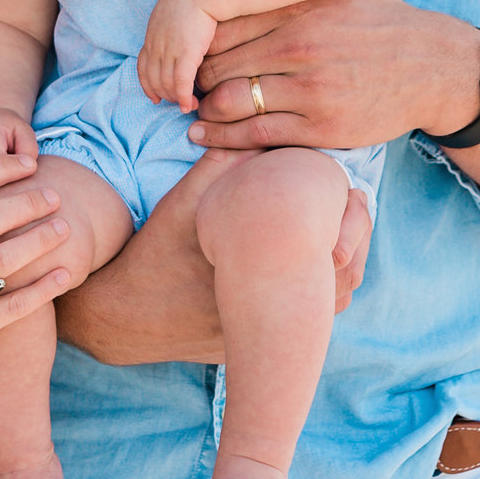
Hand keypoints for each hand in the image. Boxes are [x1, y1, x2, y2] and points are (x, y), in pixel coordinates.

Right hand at [54, 165, 376, 366]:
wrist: (123, 314)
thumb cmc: (156, 251)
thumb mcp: (189, 201)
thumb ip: (226, 164)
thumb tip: (262, 133)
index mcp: (269, 263)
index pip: (342, 241)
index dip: (354, 213)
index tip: (350, 195)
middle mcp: (275, 306)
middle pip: (348, 276)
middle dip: (356, 243)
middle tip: (352, 213)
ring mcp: (267, 333)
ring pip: (332, 304)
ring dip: (339, 273)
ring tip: (335, 241)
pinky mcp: (259, 345)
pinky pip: (307, 325)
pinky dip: (314, 297)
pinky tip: (302, 271)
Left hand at [138, 0, 220, 112]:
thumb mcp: (175, 8)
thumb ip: (173, 23)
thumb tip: (182, 31)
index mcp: (152, 34)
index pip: (143, 66)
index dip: (147, 85)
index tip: (154, 97)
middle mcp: (156, 45)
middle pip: (153, 79)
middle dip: (164, 96)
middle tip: (178, 104)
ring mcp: (169, 50)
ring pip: (166, 84)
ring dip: (176, 99)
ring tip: (189, 106)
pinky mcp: (186, 54)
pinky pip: (181, 83)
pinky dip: (183, 98)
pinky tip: (190, 105)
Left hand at [188, 0, 479, 153]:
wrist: (434, 67)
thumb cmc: (380, 21)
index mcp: (299, 6)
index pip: (221, 22)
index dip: (192, 39)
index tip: (185, 48)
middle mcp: (301, 44)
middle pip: (216, 62)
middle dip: (190, 76)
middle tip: (180, 84)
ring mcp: (311, 88)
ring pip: (228, 100)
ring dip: (200, 110)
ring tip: (190, 110)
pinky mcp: (322, 126)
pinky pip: (255, 134)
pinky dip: (220, 139)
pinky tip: (202, 136)